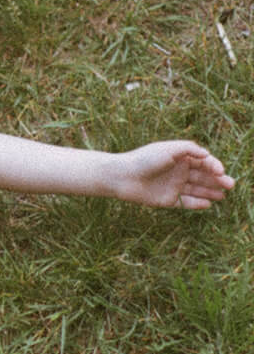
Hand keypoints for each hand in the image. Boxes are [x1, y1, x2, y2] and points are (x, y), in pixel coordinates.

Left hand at [112, 141, 234, 208]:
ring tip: (223, 195)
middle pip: (203, 176)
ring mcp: (174, 186)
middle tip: (230, 185)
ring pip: (197, 190)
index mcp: (180, 158)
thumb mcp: (168, 149)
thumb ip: (189, 149)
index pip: (203, 161)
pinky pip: (186, 203)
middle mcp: (179, 172)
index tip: (220, 171)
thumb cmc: (144, 160)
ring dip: (211, 192)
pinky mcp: (168, 200)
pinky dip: (197, 204)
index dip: (214, 165)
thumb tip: (207, 154)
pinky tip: (208, 204)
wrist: (122, 177)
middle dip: (218, 180)